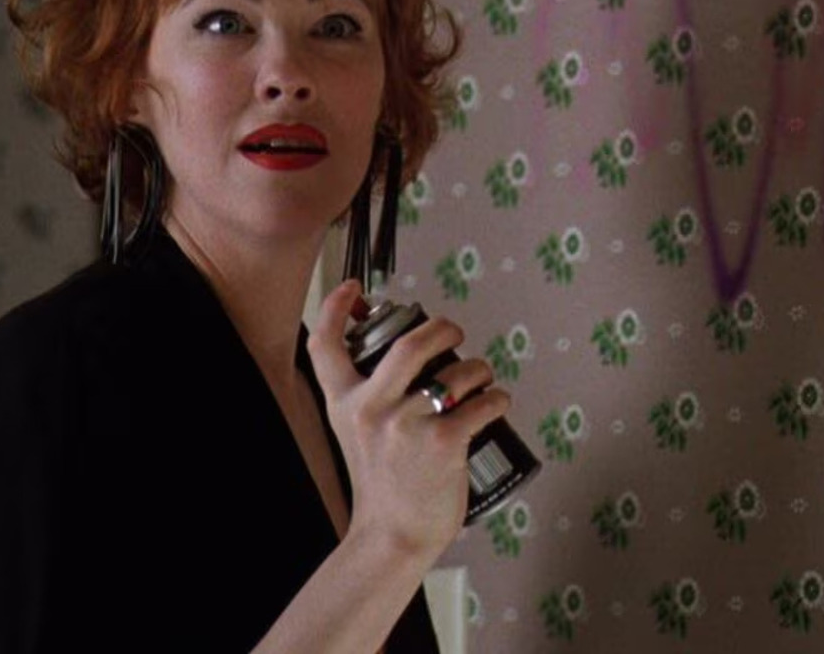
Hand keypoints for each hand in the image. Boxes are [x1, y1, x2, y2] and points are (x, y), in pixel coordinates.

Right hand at [306, 280, 510, 560]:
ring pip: (457, 372)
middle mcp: (370, 409)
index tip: (351, 288)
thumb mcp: (355, 434)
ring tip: (481, 379)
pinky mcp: (443, 443)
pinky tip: (496, 403)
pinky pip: (483, 403)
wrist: (392, 535)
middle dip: (441, 329)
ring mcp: (406, 425)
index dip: (334, 309)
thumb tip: (404, 353)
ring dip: (478, 370)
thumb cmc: (382, 483)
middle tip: (453, 334)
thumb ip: (368, 396)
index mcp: (344, 404)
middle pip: (408, 345)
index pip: (325, 346)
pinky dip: (497, 398)